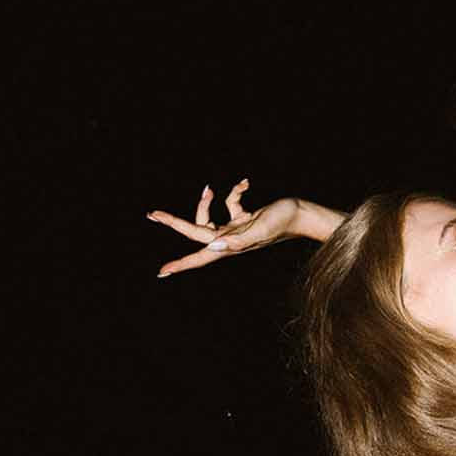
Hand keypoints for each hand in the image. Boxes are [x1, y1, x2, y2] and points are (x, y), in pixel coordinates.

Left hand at [148, 181, 301, 277]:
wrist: (302, 214)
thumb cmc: (283, 222)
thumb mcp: (260, 230)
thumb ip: (237, 240)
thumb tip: (212, 246)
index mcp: (230, 246)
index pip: (200, 255)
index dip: (181, 264)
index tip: (163, 272)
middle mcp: (230, 239)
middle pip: (195, 231)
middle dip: (174, 221)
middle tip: (153, 213)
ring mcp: (236, 229)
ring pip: (209, 217)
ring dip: (206, 202)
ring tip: (210, 188)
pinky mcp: (244, 219)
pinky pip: (230, 204)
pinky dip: (234, 192)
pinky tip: (245, 183)